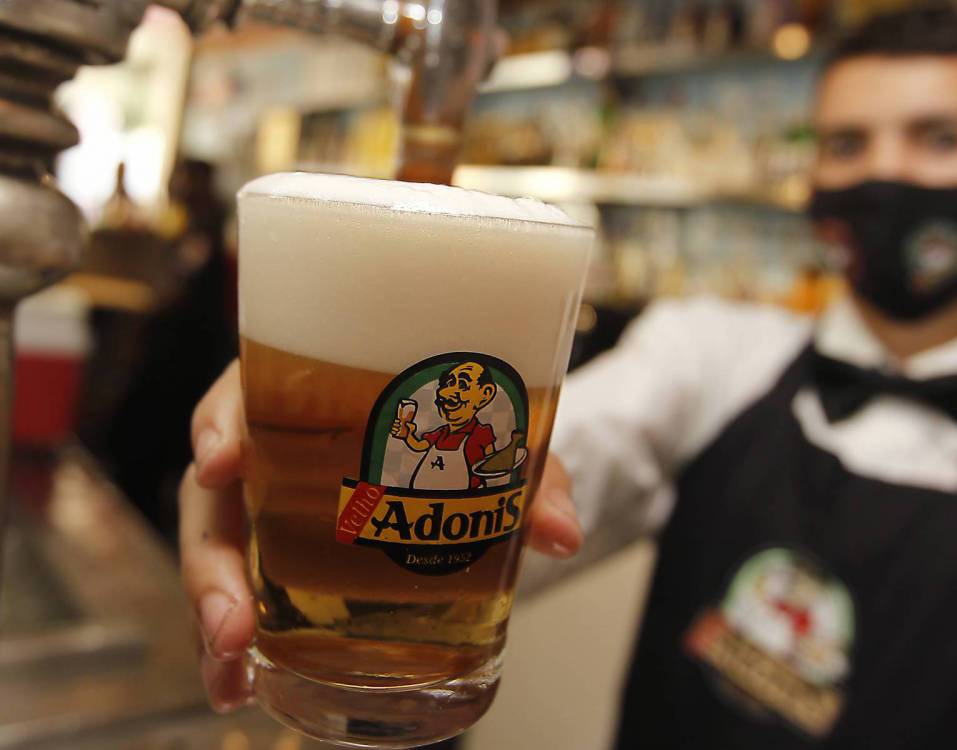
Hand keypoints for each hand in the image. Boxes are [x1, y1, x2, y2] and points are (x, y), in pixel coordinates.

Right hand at [179, 361, 582, 711]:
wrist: (478, 458)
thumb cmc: (470, 432)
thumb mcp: (502, 447)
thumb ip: (530, 482)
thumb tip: (562, 536)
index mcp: (308, 391)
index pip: (244, 391)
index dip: (221, 424)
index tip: (223, 461)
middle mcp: (274, 448)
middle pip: (214, 495)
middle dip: (211, 563)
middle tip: (234, 624)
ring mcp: (270, 506)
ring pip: (219, 554)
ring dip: (213, 618)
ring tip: (231, 676)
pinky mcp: (280, 556)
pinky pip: (245, 592)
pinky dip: (237, 646)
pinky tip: (243, 687)